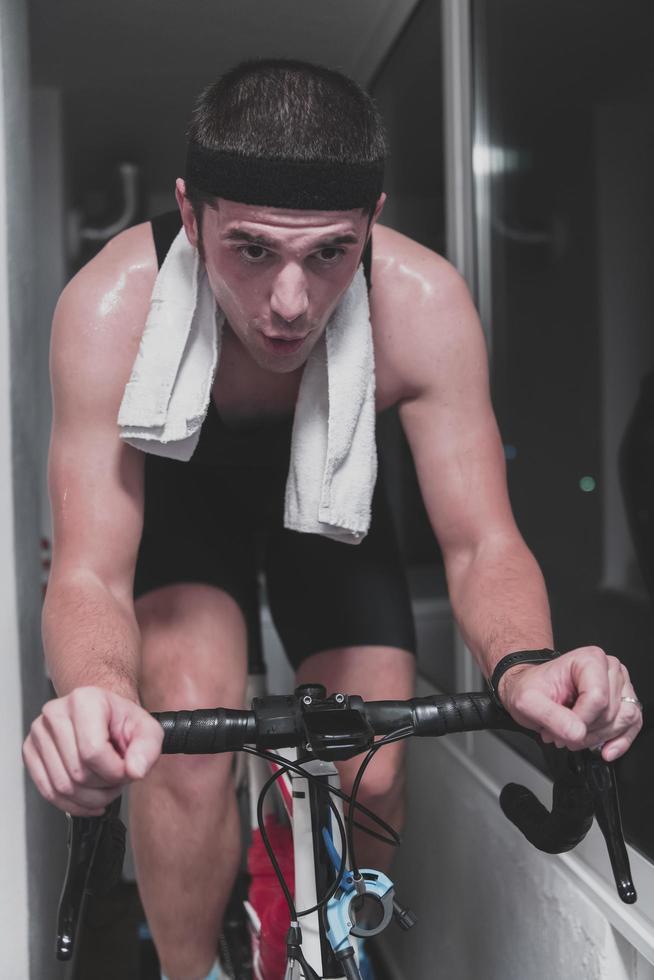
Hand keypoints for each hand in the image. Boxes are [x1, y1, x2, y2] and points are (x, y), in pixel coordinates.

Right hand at [23, 686, 163, 816]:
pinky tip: (88, 798)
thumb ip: (148, 748)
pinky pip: (48, 791)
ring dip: (89, 798)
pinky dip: (71, 804)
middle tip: (117, 777)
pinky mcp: (30, 751)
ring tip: (104, 785)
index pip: (93, 752)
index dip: (114, 771)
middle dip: (104, 786)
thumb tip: (135, 770)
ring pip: (62, 787)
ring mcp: (39, 732)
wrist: (103, 716)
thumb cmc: (121, 721)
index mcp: (84, 700)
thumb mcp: (148, 730)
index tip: (126, 770)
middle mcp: (55, 712)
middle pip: (77, 773)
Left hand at [498, 647, 642, 762]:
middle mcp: (608, 669)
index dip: (580, 720)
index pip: (597, 698)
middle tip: (560, 733)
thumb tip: (577, 732)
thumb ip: (550, 716)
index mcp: (588, 660)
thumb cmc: (531, 689)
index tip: (560, 728)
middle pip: (610, 712)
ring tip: (572, 735)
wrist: (530, 690)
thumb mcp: (527, 702)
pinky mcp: (623, 702)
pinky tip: (605, 750)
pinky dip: (620, 741)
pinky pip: (632, 725)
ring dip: (597, 737)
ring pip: (623, 720)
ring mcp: (619, 685)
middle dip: (585, 731)